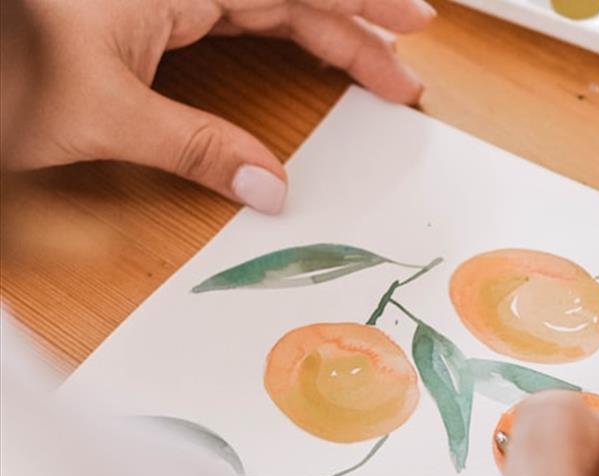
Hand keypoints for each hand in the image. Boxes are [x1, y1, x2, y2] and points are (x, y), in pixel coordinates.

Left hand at [8, 0, 433, 212]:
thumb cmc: (3, 65)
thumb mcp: (99, 114)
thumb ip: (194, 149)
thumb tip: (268, 187)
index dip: (360, 3)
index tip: (410, 22)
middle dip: (356, 29)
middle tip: (404, 68)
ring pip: (272, 5)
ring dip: (325, 34)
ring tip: (372, 63)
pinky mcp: (156, 10)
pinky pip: (244, 15)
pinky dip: (285, 37)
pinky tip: (307, 51)